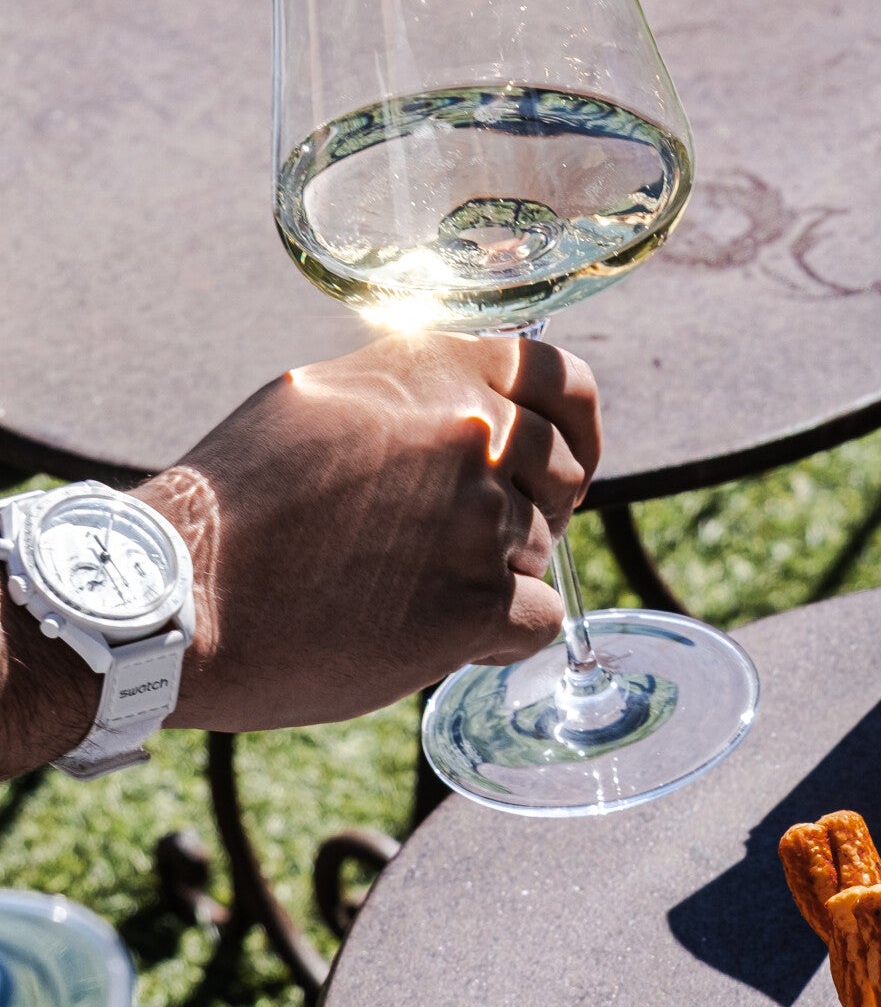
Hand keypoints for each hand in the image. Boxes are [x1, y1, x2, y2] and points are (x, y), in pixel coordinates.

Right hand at [133, 331, 600, 734]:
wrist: (179, 599)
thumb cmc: (240, 508)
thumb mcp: (321, 404)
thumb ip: (414, 398)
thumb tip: (483, 410)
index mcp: (433, 367)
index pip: (563, 382)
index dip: (576, 430)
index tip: (563, 464)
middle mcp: (468, 429)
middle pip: (561, 478)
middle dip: (528, 515)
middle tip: (453, 547)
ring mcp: (477, 516)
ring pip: (542, 553)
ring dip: (490, 580)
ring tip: (400, 589)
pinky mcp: (476, 603)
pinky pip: (539, 620)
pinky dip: (496, 639)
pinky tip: (428, 636)